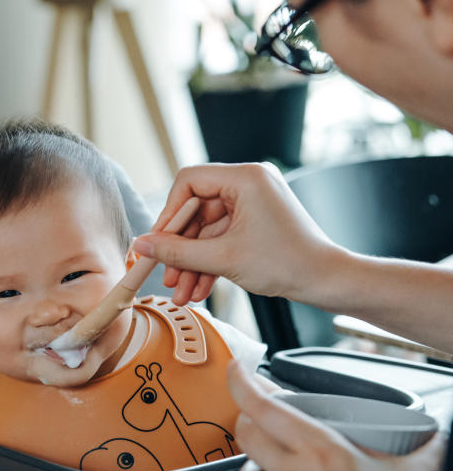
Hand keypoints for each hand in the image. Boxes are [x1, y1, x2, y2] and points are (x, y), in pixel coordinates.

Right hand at [133, 163, 339, 305]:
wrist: (327, 282)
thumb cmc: (288, 263)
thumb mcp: (224, 259)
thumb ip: (177, 252)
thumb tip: (142, 246)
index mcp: (245, 178)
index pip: (189, 181)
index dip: (168, 213)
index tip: (158, 242)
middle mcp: (249, 184)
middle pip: (195, 210)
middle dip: (180, 249)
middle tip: (166, 274)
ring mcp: (252, 204)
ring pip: (206, 231)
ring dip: (192, 263)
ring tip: (181, 292)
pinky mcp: (255, 223)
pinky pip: (221, 238)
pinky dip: (208, 263)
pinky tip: (197, 289)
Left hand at [229, 361, 445, 470]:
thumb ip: (426, 445)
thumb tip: (437, 431)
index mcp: (319, 448)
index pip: (263, 406)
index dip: (241, 382)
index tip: (236, 369)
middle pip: (244, 436)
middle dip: (245, 421)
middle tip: (256, 419)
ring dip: (250, 468)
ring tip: (264, 466)